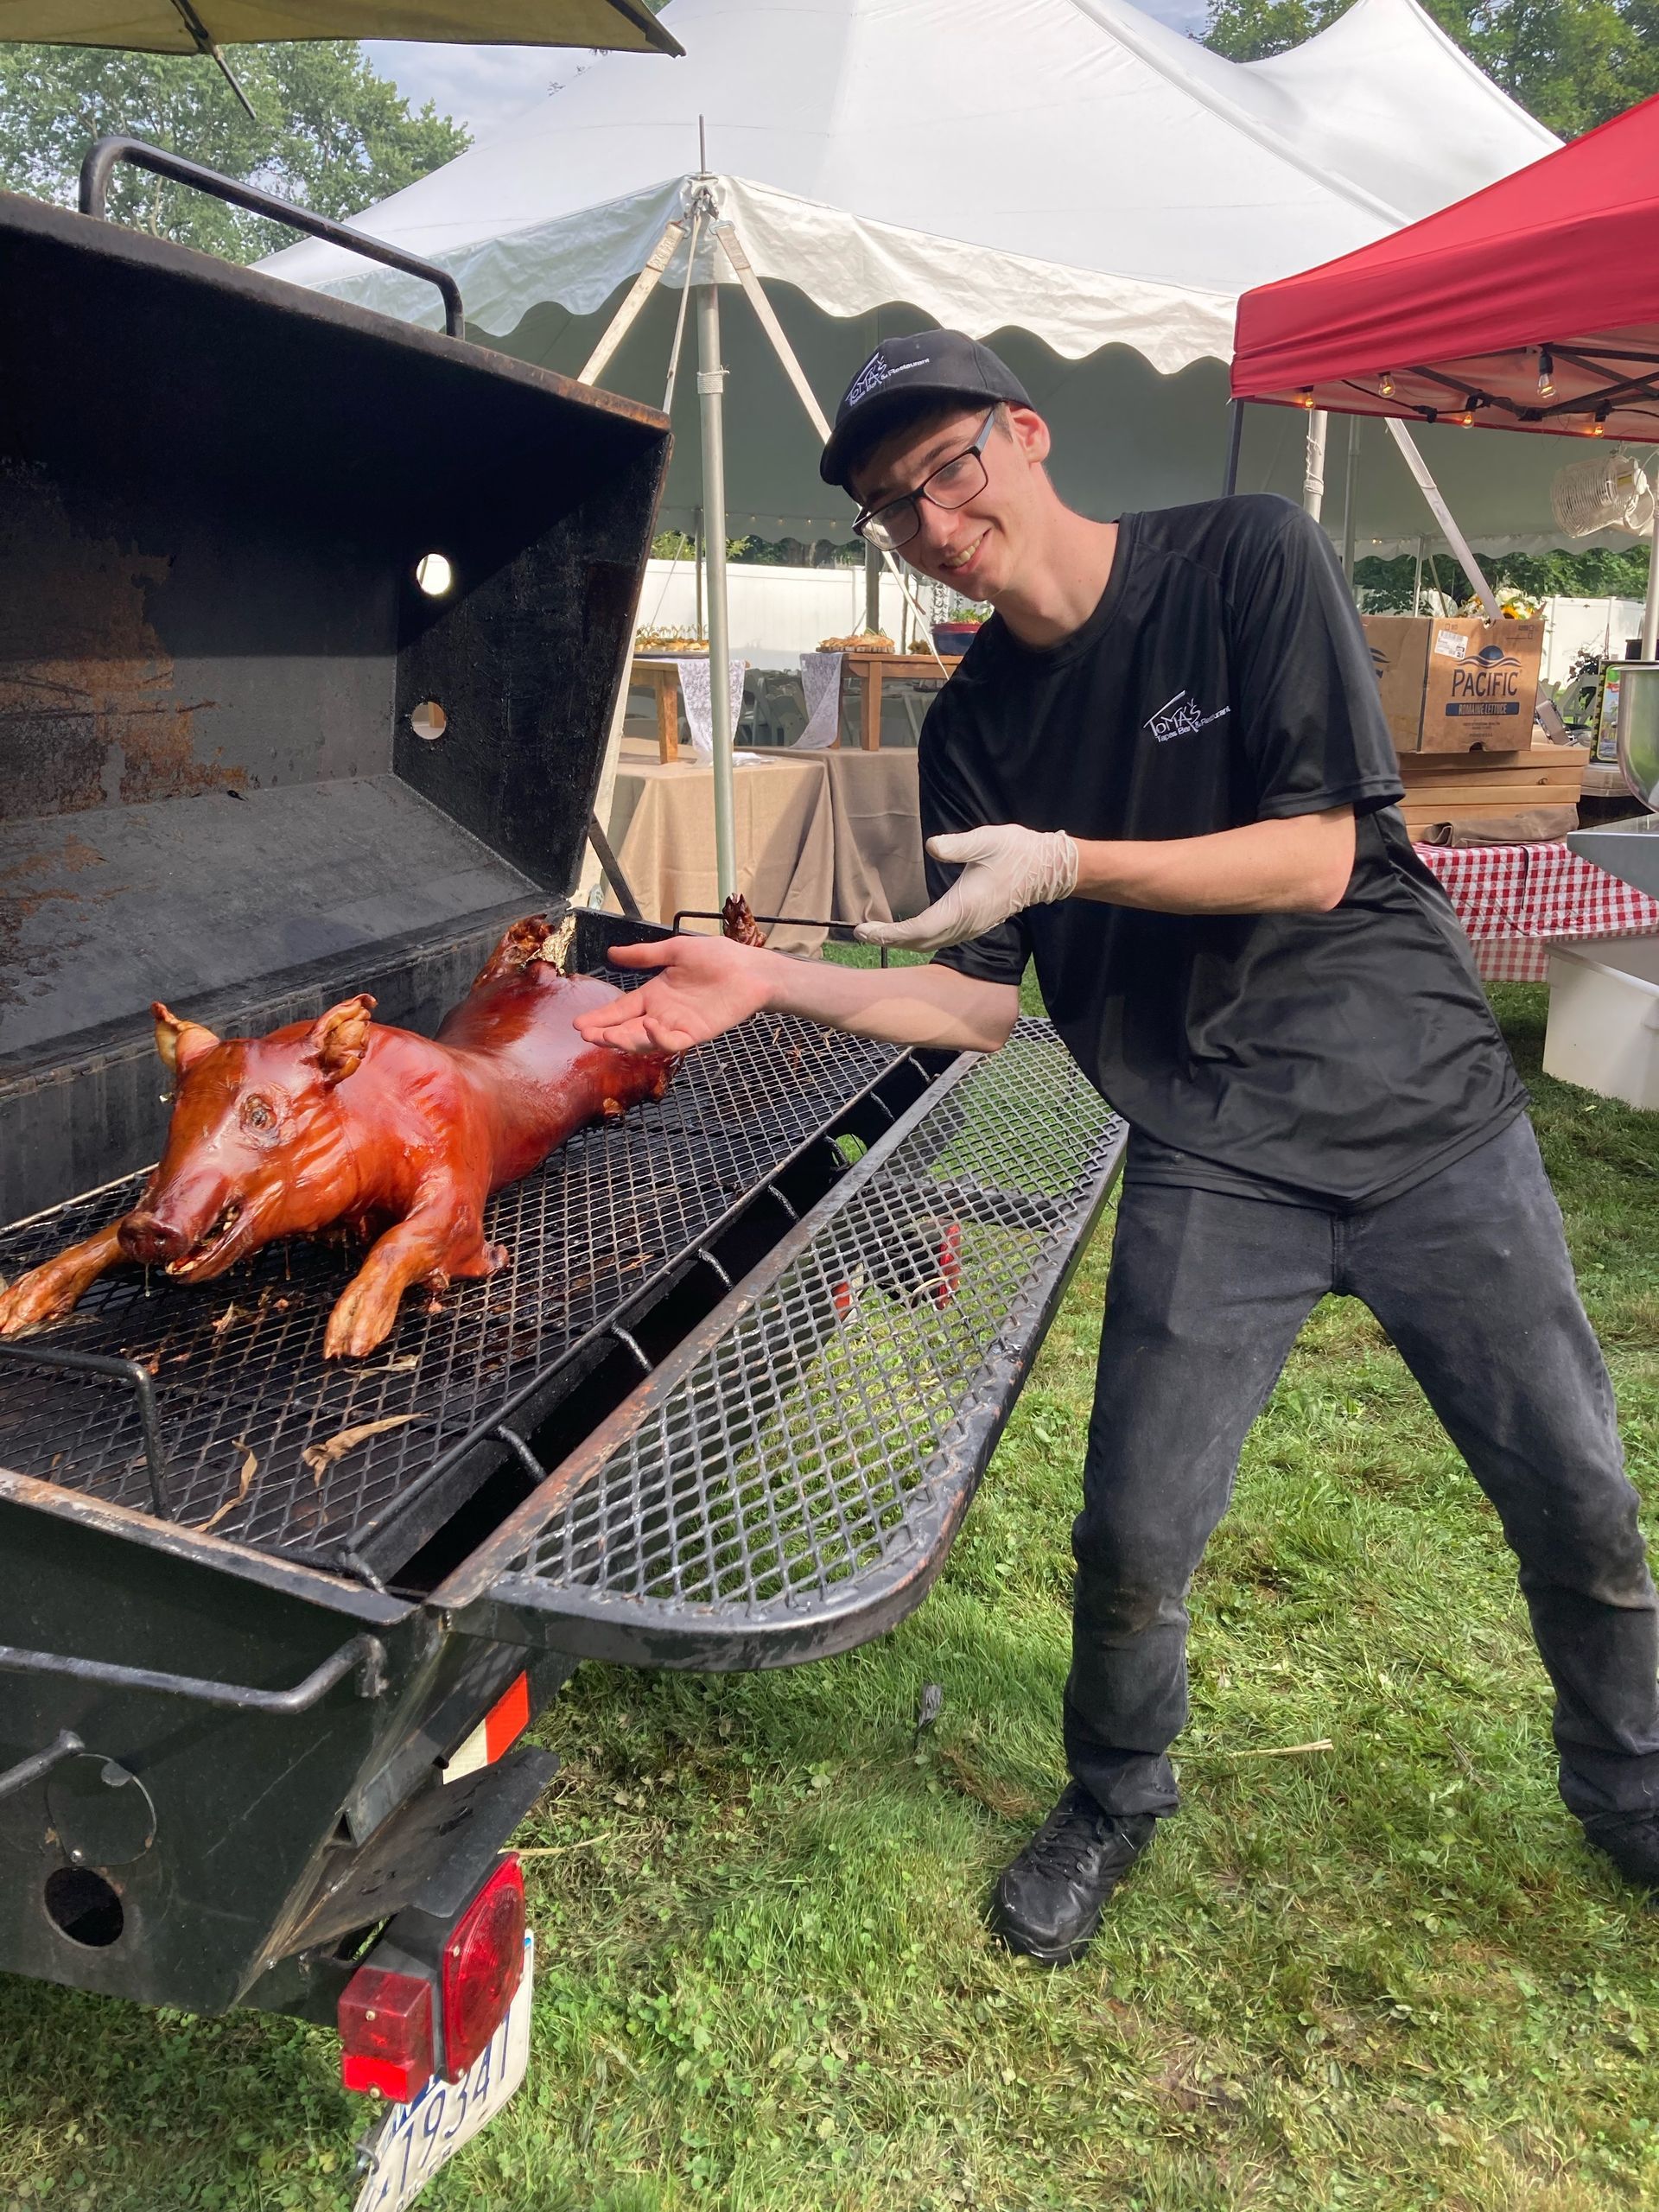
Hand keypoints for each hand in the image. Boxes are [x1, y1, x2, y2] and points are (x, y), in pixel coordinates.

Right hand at [573, 935, 772, 1055]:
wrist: (749, 968)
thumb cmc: (717, 956)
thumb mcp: (675, 951)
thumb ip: (644, 955)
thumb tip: (611, 953)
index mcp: (653, 995)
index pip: (620, 1009)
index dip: (601, 1018)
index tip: (578, 1024)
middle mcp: (661, 1014)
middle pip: (626, 1029)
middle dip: (605, 1034)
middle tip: (587, 1035)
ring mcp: (677, 1025)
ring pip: (644, 1041)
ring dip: (625, 1040)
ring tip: (607, 1036)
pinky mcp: (696, 1033)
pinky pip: (672, 1042)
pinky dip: (658, 1039)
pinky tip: (647, 1027)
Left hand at [856, 825, 1077, 952]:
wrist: (1045, 869)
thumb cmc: (1015, 851)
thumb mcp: (987, 840)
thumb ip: (958, 845)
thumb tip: (933, 846)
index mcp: (964, 907)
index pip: (919, 929)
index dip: (890, 933)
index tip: (865, 929)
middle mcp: (966, 924)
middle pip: (920, 942)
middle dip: (890, 940)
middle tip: (861, 933)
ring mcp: (971, 927)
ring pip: (930, 944)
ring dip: (903, 942)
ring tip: (877, 933)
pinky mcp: (974, 925)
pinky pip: (941, 939)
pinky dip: (919, 939)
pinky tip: (906, 932)